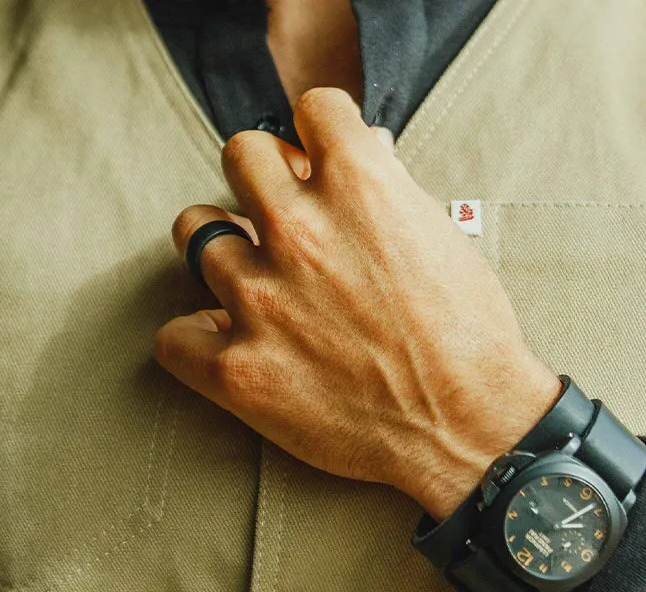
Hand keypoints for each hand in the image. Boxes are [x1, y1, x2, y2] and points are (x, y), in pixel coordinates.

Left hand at [156, 87, 560, 520]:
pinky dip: (199, 339)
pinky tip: (232, 344)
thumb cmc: (470, 339)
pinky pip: (175, 334)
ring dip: (225, 252)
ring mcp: (259, 299)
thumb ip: (391, 191)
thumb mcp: (444, 241)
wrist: (470, 428)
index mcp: (359, 186)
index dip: (321, 135)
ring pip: (195, 233)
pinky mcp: (236, 368)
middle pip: (239, 154)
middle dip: (264, 179)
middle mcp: (299, 231)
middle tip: (284, 217)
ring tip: (255, 281)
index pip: (312, 108)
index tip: (323, 160)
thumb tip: (363, 151)